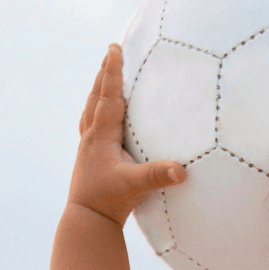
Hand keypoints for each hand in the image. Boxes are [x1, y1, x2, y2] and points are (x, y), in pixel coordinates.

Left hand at [67, 44, 185, 222]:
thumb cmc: (109, 202)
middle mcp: (91, 137)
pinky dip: (96, 111)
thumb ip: (158, 176)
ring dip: (98, 90)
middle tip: (111, 52)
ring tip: (104, 76)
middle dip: (104, 73)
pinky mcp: (88, 158)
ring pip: (91, 109)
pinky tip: (100, 116)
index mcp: (101, 136)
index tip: (114, 48)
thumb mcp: (136, 186)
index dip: (112, 71)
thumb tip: (182, 170)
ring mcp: (87, 147)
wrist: (86, 220)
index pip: (108, 96)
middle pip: (96, 96)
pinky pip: (91, 125)